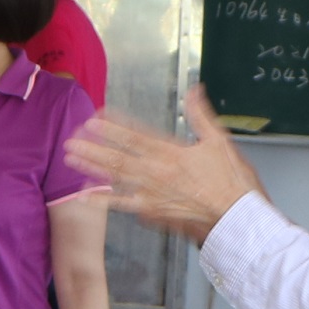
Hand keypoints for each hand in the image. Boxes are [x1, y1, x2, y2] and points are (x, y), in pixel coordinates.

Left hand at [66, 87, 267, 242]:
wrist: (237, 218)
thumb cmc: (232, 182)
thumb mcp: (219, 141)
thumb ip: (201, 115)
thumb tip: (194, 90)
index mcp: (172, 153)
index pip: (135, 136)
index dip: (112, 126)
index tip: (95, 119)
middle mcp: (157, 173)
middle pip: (118, 157)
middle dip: (93, 147)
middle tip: (72, 139)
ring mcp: (152, 194)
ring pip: (115, 178)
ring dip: (92, 167)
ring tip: (72, 158)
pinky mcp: (152, 212)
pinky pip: (122, 205)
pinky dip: (103, 199)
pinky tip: (85, 195)